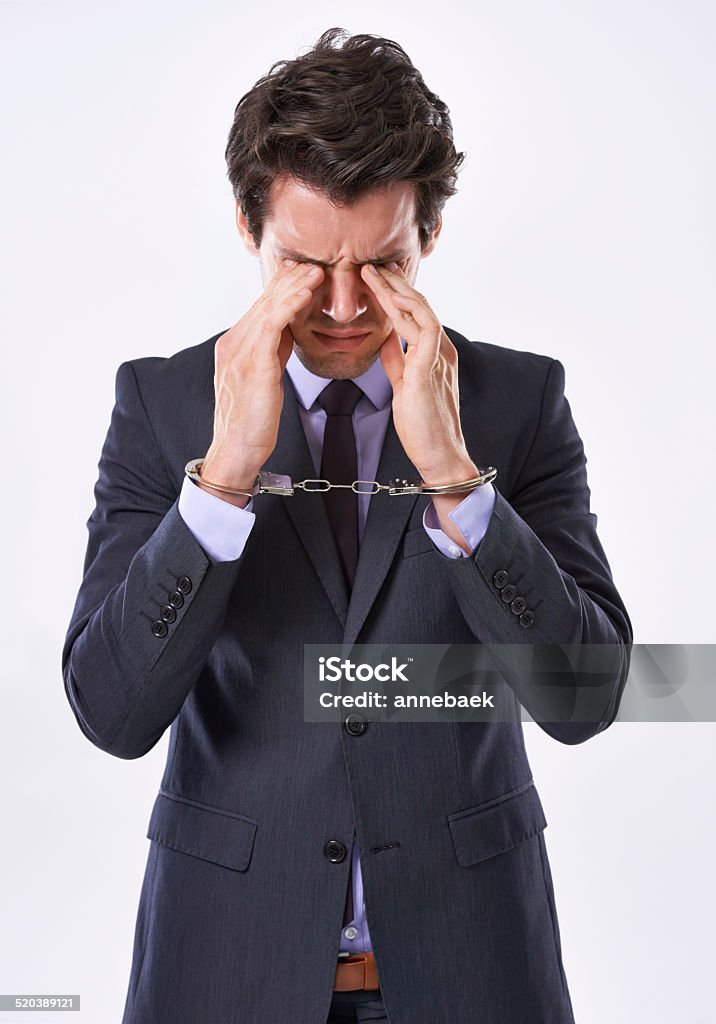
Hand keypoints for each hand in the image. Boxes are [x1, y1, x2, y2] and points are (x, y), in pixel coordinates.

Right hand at [199, 259, 323, 505]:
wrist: (236, 451)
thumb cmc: (252, 422)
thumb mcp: (263, 378)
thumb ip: (271, 351)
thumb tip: (288, 330)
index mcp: (233, 346)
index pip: (259, 308)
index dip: (282, 289)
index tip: (303, 274)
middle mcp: (231, 344)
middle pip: (263, 303)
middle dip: (289, 282)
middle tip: (314, 265)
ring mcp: (238, 353)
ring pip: (267, 308)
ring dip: (293, 287)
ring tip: (316, 272)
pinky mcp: (252, 364)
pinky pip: (271, 326)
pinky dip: (289, 306)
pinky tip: (306, 294)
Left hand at [360, 262, 477, 487]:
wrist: (439, 456)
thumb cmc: (423, 426)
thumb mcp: (404, 385)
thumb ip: (398, 360)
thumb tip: (384, 339)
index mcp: (433, 353)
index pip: (412, 315)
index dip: (392, 295)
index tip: (371, 279)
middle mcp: (440, 350)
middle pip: (417, 305)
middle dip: (393, 283)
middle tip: (370, 264)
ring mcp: (438, 358)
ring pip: (421, 310)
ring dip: (396, 289)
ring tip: (374, 271)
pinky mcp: (431, 370)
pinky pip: (425, 329)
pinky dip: (410, 309)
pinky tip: (392, 296)